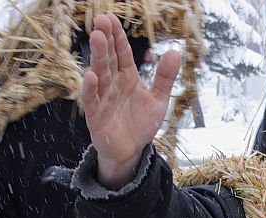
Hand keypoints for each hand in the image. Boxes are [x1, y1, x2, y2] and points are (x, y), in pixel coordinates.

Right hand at [81, 14, 180, 187]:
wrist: (131, 150)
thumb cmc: (141, 123)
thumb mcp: (158, 99)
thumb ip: (165, 77)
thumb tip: (175, 52)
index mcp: (127, 78)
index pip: (122, 53)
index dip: (118, 37)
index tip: (112, 18)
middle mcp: (113, 84)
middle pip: (109, 59)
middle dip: (107, 40)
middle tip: (102, 20)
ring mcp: (103, 98)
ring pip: (100, 74)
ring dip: (98, 57)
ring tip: (98, 38)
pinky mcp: (96, 116)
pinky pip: (93, 100)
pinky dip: (91, 89)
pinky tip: (91, 76)